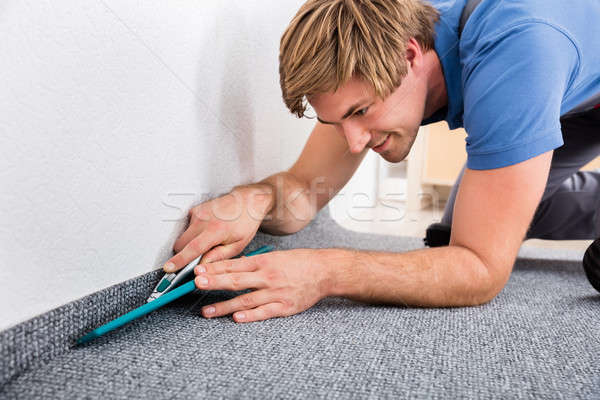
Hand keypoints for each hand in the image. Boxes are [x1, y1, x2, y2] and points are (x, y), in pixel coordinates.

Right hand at [163, 185, 272, 271]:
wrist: (247, 202)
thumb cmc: (245, 222)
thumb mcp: (237, 246)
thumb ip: (218, 257)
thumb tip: (202, 267)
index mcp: (216, 230)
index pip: (193, 248)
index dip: (179, 260)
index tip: (169, 268)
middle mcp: (203, 220)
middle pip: (181, 244)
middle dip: (185, 254)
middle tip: (200, 257)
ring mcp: (198, 213)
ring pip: (183, 236)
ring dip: (191, 243)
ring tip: (209, 241)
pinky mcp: (195, 210)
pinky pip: (187, 227)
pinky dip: (194, 233)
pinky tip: (207, 231)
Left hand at [193, 249, 331, 322]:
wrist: (325, 271)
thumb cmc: (299, 263)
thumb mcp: (275, 257)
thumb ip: (254, 263)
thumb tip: (232, 266)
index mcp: (264, 262)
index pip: (234, 266)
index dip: (215, 269)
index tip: (198, 272)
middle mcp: (268, 276)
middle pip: (236, 281)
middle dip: (214, 283)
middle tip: (196, 285)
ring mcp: (276, 292)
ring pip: (246, 300)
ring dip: (224, 306)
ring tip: (207, 311)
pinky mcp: (285, 307)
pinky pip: (265, 312)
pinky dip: (250, 316)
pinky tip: (236, 319)